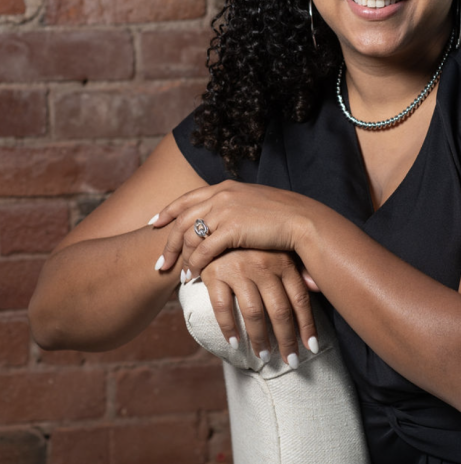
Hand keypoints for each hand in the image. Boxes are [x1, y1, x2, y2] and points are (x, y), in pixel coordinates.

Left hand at [149, 181, 310, 277]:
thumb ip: (236, 206)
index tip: (155, 223)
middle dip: (168, 242)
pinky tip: (193, 277)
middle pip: (182, 219)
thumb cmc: (284, 216)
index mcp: (226, 187)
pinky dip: (195, 264)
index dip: (168, 211)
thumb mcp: (254, 203)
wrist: (302, 220)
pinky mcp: (231, 228)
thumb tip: (226, 218)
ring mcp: (225, 210)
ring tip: (178, 274)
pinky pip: (204, 250)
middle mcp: (221, 195)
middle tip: (160, 262)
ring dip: (181, 257)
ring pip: (190, 236)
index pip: (188, 198)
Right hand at [200, 249, 318, 366]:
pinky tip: (235, 343)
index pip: (299, 299)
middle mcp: (263, 264)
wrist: (219, 225)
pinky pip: (223, 307)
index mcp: (283, 261)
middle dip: (287, 339)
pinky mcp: (215, 273)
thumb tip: (319, 287)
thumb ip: (298, 269)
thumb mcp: (279, 251)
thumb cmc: (256, 244)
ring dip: (259, 339)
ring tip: (264, 356)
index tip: (311, 348)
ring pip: (253, 313)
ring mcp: (239, 269)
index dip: (307, 325)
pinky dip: (229, 328)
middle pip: (279, 310)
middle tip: (292, 361)